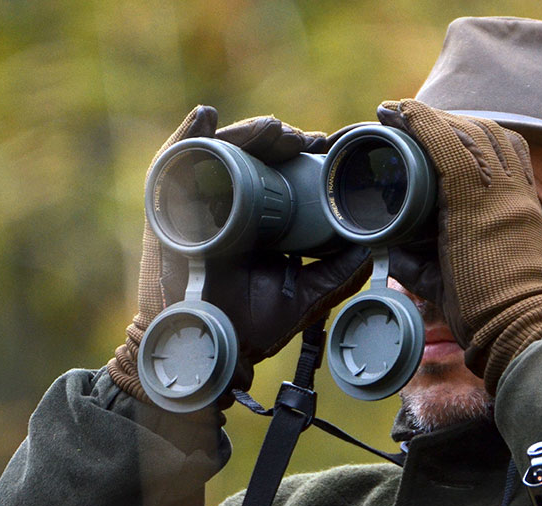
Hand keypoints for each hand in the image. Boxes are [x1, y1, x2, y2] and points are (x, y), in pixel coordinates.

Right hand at [108, 106, 370, 406]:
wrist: (209, 350)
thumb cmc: (248, 326)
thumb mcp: (305, 296)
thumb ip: (339, 274)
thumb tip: (374, 248)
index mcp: (256, 220)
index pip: (277, 174)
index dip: (301, 156)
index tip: (327, 147)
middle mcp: (226, 207)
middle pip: (251, 156)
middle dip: (279, 141)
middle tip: (305, 140)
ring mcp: (197, 206)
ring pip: (220, 152)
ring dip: (247, 134)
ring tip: (273, 130)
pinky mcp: (167, 211)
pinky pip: (173, 164)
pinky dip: (188, 135)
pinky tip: (207, 118)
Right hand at [378, 99, 541, 393]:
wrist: (518, 324)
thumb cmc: (473, 306)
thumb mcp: (425, 279)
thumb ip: (402, 254)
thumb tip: (382, 239)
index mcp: (471, 205)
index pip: (446, 142)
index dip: (419, 120)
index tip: (394, 109)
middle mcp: (501, 191)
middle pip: (471, 131)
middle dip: (436, 119)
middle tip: (407, 118)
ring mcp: (519, 193)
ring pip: (495, 135)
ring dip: (463, 124)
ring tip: (437, 126)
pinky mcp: (529, 200)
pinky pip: (515, 151)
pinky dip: (492, 138)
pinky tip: (473, 140)